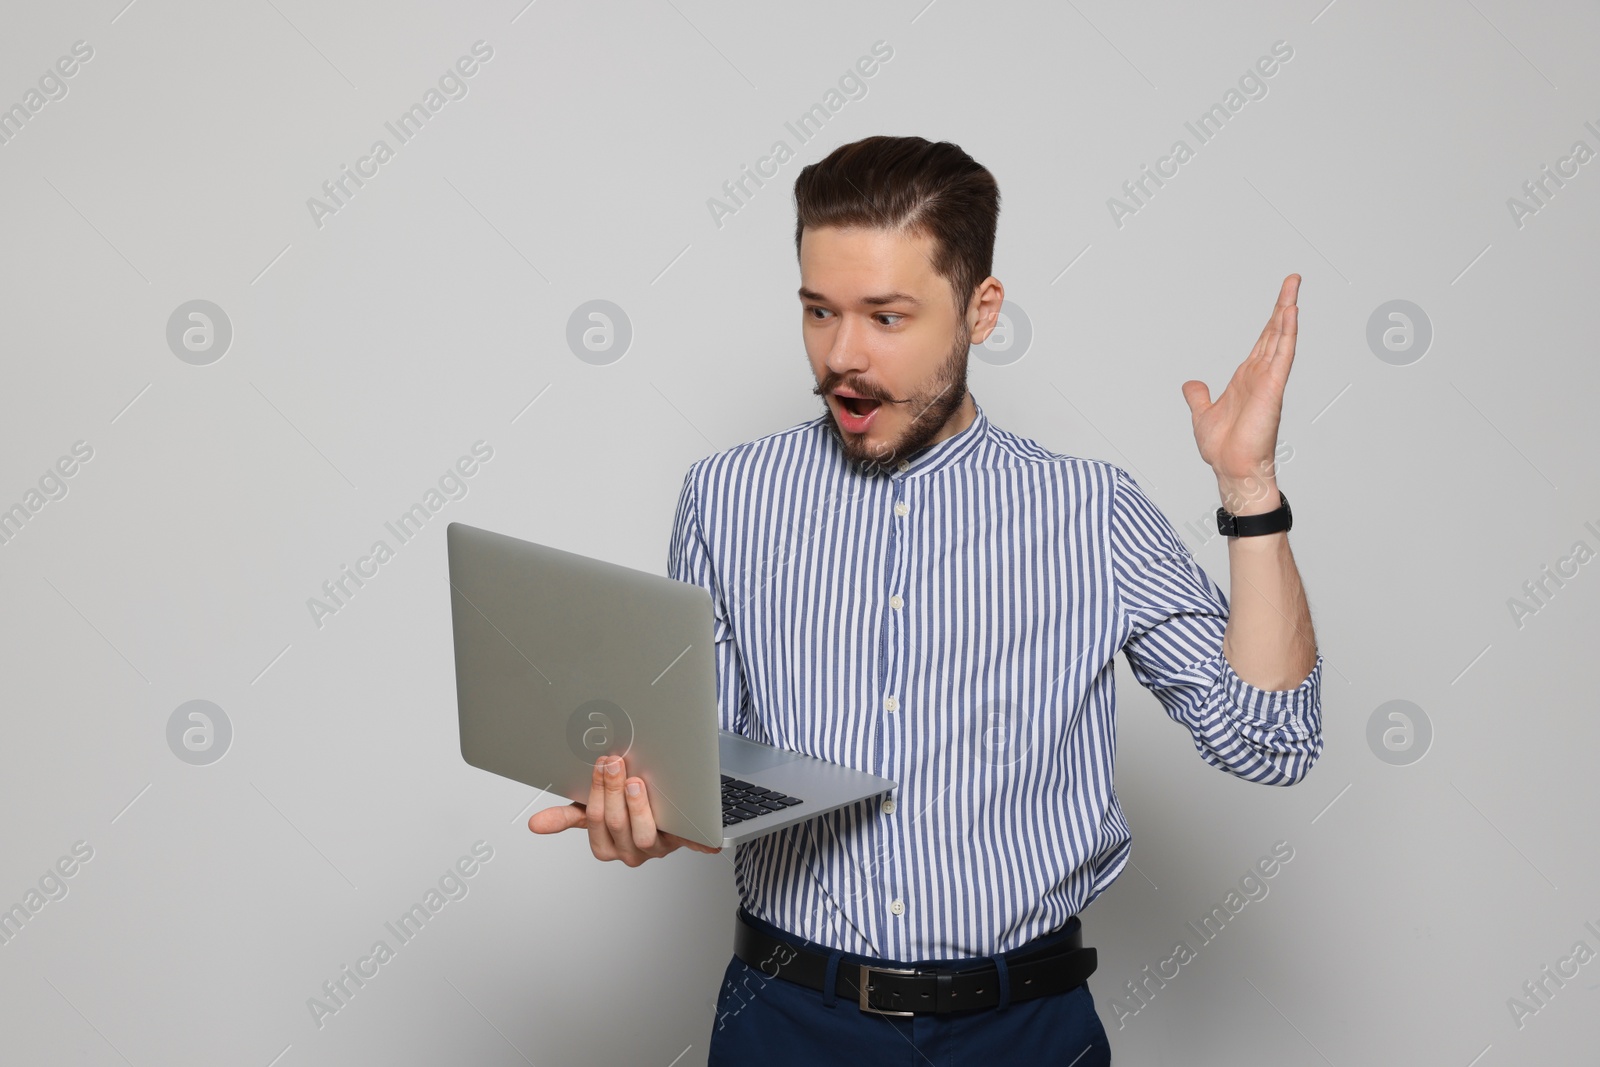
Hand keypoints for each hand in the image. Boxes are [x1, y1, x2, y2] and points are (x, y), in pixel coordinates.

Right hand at [527, 755, 721, 865]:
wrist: (661, 814)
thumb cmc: (622, 811)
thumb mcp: (593, 812)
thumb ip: (567, 817)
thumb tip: (534, 825)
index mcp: (607, 846)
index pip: (595, 822)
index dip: (596, 794)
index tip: (599, 766)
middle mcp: (631, 852)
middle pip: (617, 824)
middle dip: (613, 791)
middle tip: (614, 763)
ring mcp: (658, 848)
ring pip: (644, 835)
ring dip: (639, 807)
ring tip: (636, 783)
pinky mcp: (683, 842)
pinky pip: (692, 843)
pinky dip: (699, 839)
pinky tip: (704, 835)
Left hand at [1181, 274, 1299, 506]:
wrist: (1231, 468)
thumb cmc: (1223, 448)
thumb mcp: (1202, 414)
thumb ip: (1198, 397)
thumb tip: (1191, 384)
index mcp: (1246, 378)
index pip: (1262, 341)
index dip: (1271, 320)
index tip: (1281, 299)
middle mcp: (1260, 375)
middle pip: (1274, 332)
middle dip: (1283, 305)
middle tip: (1293, 280)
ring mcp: (1268, 380)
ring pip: (1280, 338)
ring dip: (1287, 312)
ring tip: (1294, 288)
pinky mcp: (1272, 387)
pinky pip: (1282, 355)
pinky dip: (1287, 333)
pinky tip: (1291, 313)